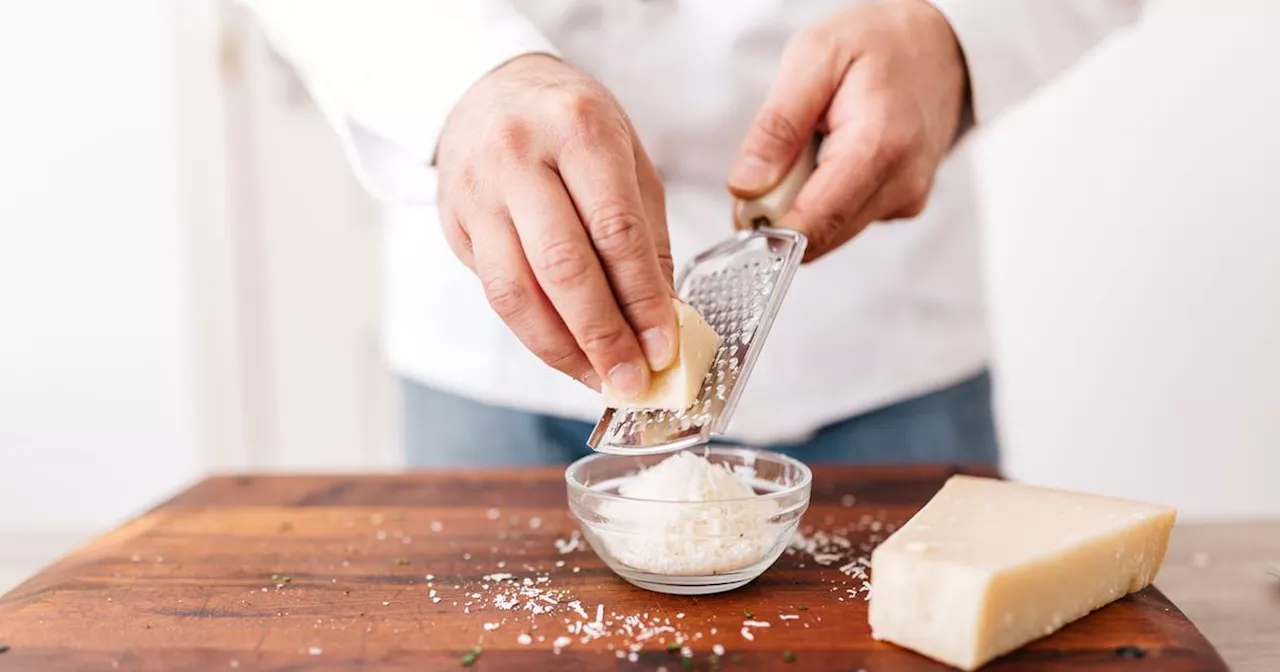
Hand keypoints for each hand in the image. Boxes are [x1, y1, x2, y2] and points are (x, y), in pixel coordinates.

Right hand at [435, 54, 677, 397]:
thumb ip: (645, 237)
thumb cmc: (569, 125)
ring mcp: (478, 191)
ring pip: (518, 291)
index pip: (615, 232)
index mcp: (578, 129)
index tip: (664, 347)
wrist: (487, 90)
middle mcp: (519, 157)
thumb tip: (664, 319)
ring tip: (599, 378)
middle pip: (563, 267)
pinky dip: (535, 335)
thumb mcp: (625, 158)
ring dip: (563, 349)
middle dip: (603, 335)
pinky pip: (497, 295)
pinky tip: (567, 355)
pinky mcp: (455, 224)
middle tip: (633, 379)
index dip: (642, 300)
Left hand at [728, 0, 968, 261]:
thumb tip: (747, 187)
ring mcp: (906, 199)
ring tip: (811, 148)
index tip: (743, 212)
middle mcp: (901, 184)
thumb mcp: (814, 57)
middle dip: (782, 212)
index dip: (769, 230)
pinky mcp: (904, 205)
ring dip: (804, 202)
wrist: (940, 43)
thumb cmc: (879, 42)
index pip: (815, 222)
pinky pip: (847, 219)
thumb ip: (777, 126)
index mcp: (879, 146)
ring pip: (830, 232)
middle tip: (774, 161)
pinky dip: (827, 196)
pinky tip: (834, 156)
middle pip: (818, 234)